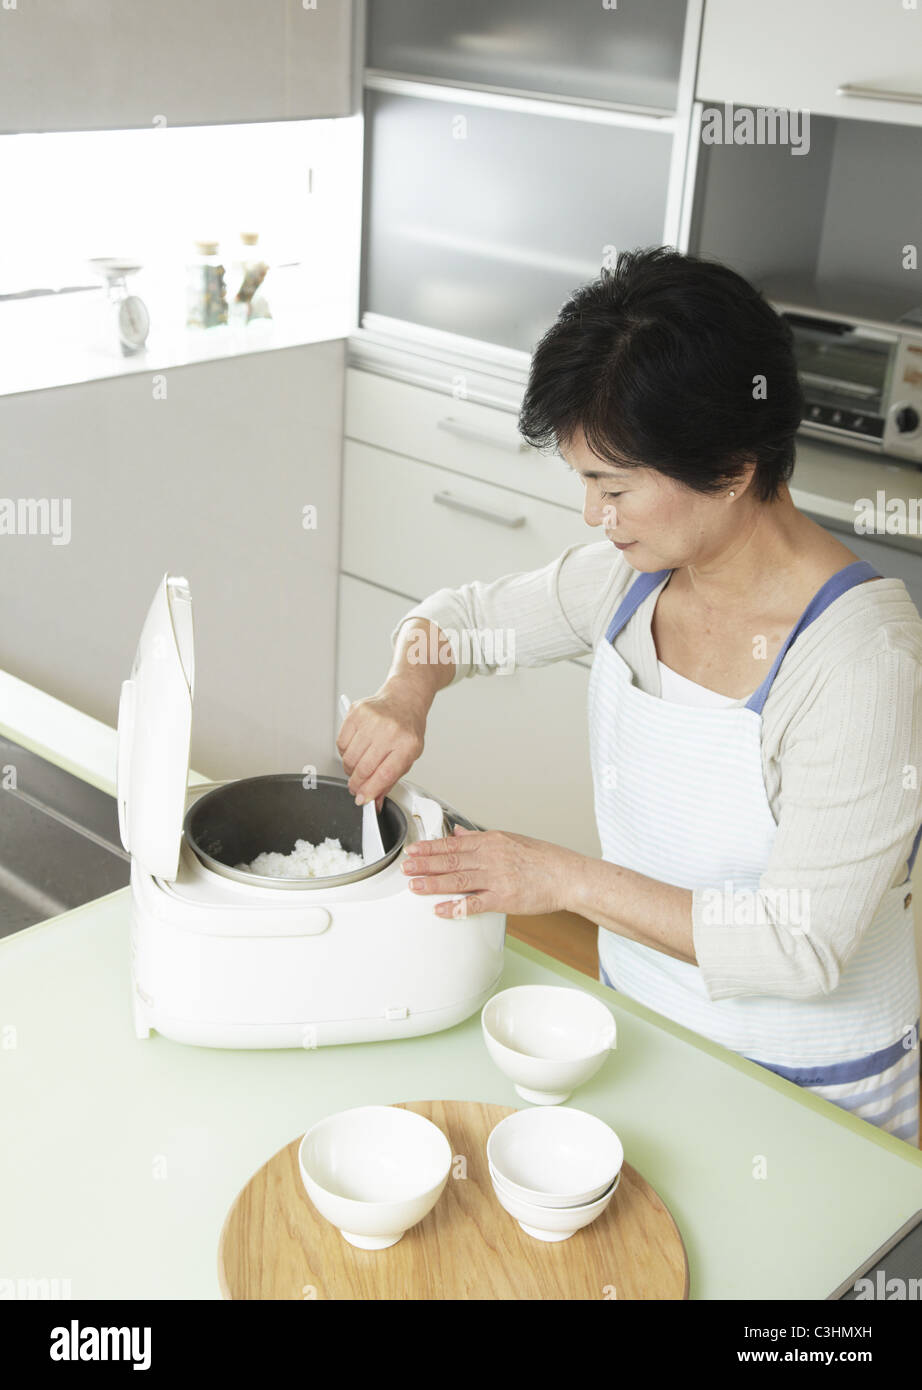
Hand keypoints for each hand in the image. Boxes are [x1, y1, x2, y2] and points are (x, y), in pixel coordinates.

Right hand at [336, 680, 427, 811]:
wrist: (403, 699)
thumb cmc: (407, 728)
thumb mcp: (408, 756)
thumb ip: (390, 780)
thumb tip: (373, 801)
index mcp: (407, 744)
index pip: (384, 775)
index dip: (369, 791)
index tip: (362, 799)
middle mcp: (389, 730)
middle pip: (363, 769)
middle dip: (357, 784)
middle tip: (356, 788)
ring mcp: (371, 720)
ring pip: (349, 758)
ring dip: (350, 770)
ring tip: (358, 767)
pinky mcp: (356, 713)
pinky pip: (341, 743)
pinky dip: (344, 753)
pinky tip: (355, 750)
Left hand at [402, 824, 581, 917]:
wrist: (567, 875)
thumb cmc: (543, 859)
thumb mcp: (509, 839)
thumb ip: (480, 838)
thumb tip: (459, 833)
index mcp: (491, 841)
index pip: (453, 843)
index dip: (429, 847)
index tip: (413, 850)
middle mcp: (491, 857)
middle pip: (450, 860)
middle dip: (424, 864)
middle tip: (405, 867)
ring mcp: (496, 878)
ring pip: (457, 880)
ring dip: (432, 883)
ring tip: (414, 885)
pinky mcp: (504, 899)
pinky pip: (474, 904)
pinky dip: (455, 907)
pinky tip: (440, 909)